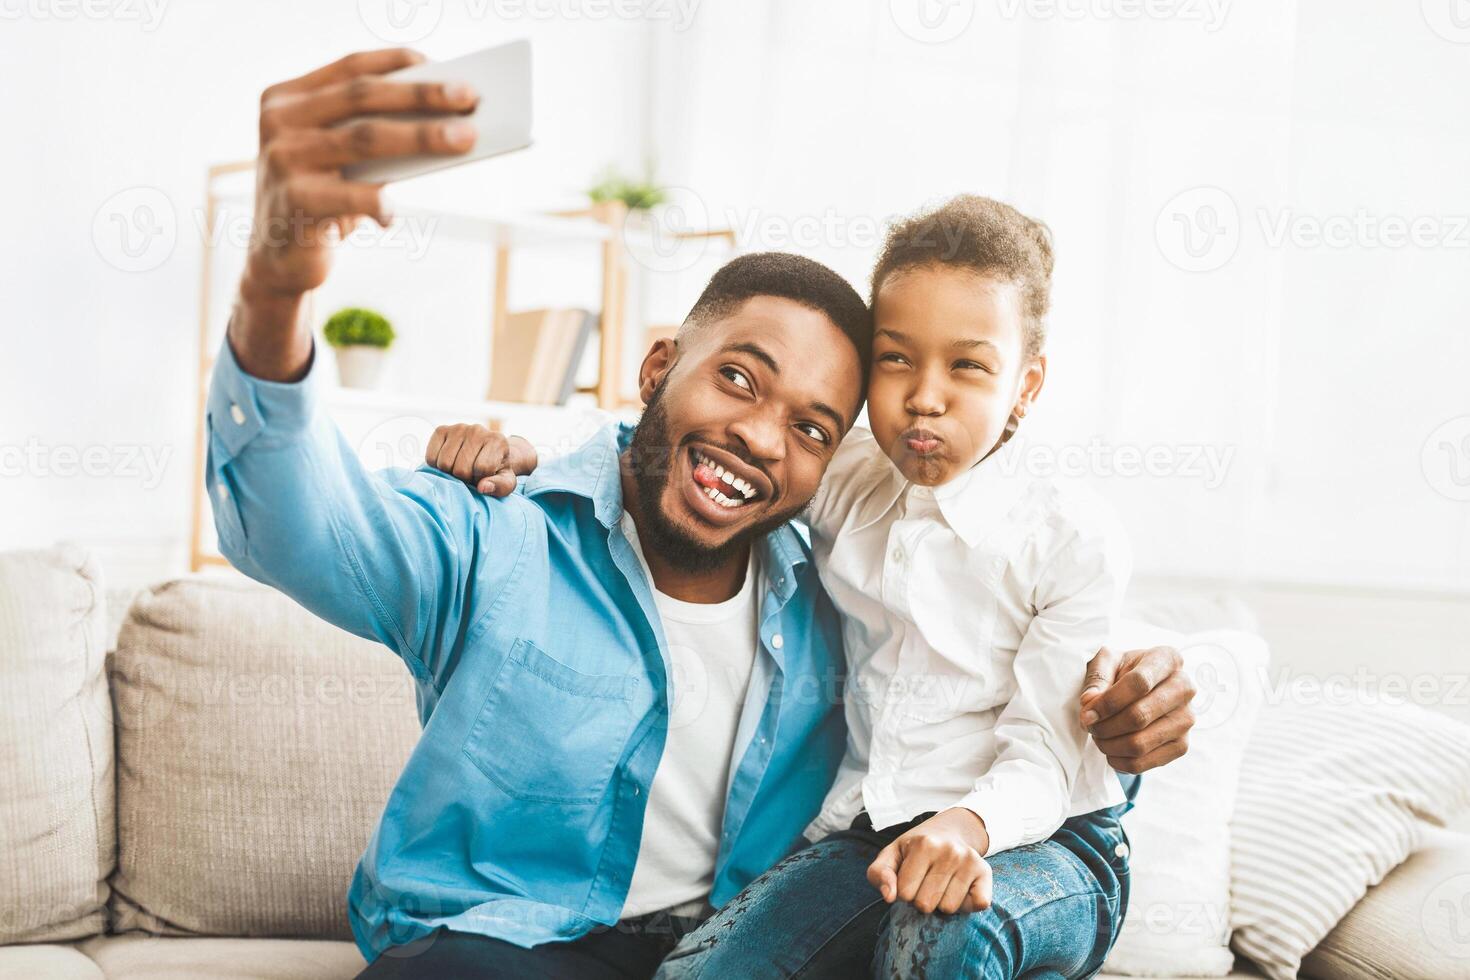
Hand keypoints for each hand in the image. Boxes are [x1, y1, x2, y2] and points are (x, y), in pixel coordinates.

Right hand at [230, 49, 479, 379]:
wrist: (279, 259)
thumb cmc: (323, 199)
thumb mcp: (339, 158)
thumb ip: (369, 131)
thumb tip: (444, 119)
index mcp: (287, 98)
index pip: (349, 68)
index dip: (395, 62)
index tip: (438, 62)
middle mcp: (279, 122)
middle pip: (362, 97)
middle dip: (421, 95)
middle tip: (469, 97)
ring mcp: (282, 160)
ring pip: (364, 138)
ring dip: (421, 137)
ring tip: (464, 139)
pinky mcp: (293, 202)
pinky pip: (353, 196)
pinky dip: (381, 203)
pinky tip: (393, 215)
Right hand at [425, 424, 537, 495]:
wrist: (484, 452)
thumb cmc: (495, 471)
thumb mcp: (505, 482)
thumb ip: (500, 487)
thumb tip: (483, 488)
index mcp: (498, 441)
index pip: (482, 468)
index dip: (481, 479)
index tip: (484, 476)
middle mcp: (478, 430)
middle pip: (460, 468)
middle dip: (464, 478)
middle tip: (470, 473)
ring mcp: (458, 428)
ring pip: (444, 464)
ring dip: (450, 473)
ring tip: (460, 468)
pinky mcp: (441, 430)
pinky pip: (431, 458)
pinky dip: (436, 466)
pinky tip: (449, 462)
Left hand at [866, 809, 993, 914]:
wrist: (949, 831)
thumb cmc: (915, 849)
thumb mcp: (891, 855)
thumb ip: (879, 874)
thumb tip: (889, 896)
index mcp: (923, 844)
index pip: (904, 894)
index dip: (904, 891)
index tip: (911, 877)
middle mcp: (950, 851)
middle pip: (926, 904)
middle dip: (922, 899)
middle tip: (927, 880)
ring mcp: (970, 860)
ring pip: (949, 908)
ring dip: (942, 902)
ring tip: (942, 882)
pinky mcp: (985, 872)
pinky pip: (978, 905)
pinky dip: (966, 905)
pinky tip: (960, 888)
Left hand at [1080, 646, 1195, 773]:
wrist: (1145, 688)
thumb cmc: (1124, 671)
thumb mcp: (1108, 662)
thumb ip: (1097, 678)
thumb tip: (1089, 702)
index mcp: (1168, 659)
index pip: (1138, 683)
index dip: (1108, 702)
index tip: (1087, 713)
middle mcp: (1184, 688)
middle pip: (1139, 716)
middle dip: (1105, 726)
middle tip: (1089, 726)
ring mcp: (1186, 719)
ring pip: (1140, 744)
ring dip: (1109, 745)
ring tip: (1098, 737)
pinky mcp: (1182, 745)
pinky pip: (1144, 763)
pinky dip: (1119, 761)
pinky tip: (1110, 751)